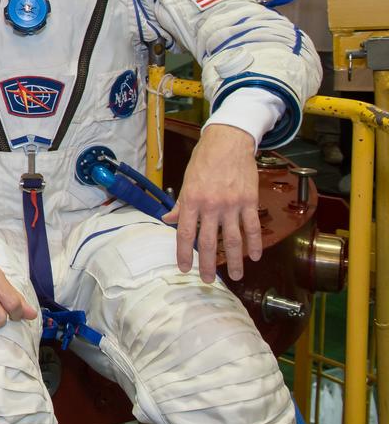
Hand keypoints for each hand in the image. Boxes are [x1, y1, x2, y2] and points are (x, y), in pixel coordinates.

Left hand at [163, 123, 261, 282]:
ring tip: (235, 276)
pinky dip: (255, 243)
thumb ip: (181, 204)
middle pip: (208, 242)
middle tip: (207, 280)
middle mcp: (211, 205)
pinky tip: (255, 256)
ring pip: (233, 239)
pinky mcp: (249, 201)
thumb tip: (168, 220)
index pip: (185, 233)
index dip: (183, 254)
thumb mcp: (186, 180)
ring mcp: (232, 204)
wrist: (228, 142)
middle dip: (207, 264)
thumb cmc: (204, 160)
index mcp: (191, 200)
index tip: (184, 269)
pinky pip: (252, 227)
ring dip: (234, 260)